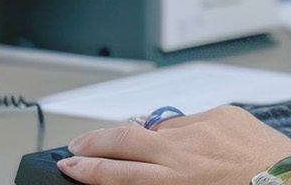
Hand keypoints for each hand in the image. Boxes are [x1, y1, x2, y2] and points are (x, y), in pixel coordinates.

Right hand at [58, 105, 290, 183]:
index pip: (115, 173)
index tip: (68, 165)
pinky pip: (190, 120)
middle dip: (92, 142)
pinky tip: (186, 143)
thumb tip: (136, 176)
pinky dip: (181, 131)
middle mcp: (183, 152)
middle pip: (121, 140)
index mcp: (174, 181)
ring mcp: (202, 128)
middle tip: (76, 146)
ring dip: (139, 136)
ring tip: (130, 146)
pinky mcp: (221, 113)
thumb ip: (158, 184)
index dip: (85, 169)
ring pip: (154, 127)